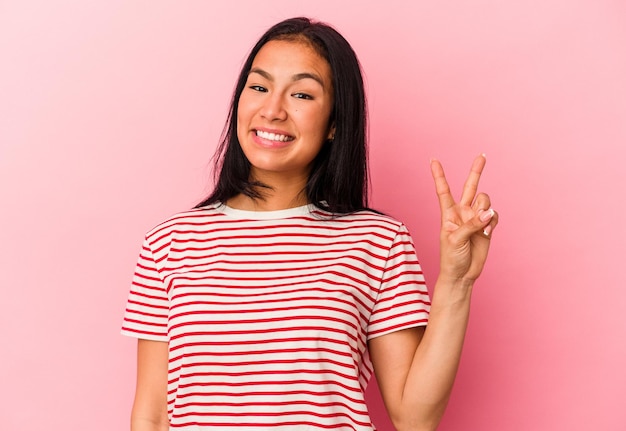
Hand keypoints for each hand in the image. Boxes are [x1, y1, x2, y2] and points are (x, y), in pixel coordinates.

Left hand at [430, 154, 498, 282]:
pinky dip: (493, 221)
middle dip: (477, 171)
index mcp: (448, 213)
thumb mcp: (455, 239)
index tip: (433, 159)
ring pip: (485, 201)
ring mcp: (475, 218)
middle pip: (470, 186)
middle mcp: (462, 212)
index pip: (443, 190)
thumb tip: (488, 213)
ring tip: (482, 225)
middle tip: (482, 155)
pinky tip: (487, 233)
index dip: (439, 175)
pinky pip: (494, 215)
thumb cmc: (451, 257)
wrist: (462, 274)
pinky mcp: (487, 226)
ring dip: (485, 210)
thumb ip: (471, 224)